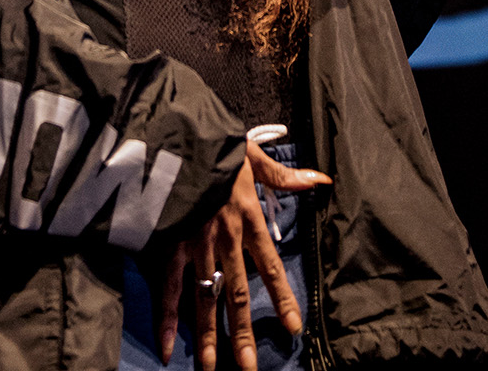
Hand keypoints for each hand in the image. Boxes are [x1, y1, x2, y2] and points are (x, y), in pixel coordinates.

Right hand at [156, 140, 330, 369]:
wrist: (171, 140)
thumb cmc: (213, 147)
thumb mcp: (252, 157)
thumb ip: (284, 176)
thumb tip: (321, 178)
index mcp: (248, 221)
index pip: (271, 268)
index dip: (283, 299)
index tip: (294, 328)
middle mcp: (223, 241)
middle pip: (236, 296)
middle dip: (244, 334)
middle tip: (250, 367)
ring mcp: (193, 248)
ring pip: (204, 300)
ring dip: (209, 337)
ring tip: (213, 368)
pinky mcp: (166, 247)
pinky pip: (167, 289)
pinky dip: (167, 320)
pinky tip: (170, 349)